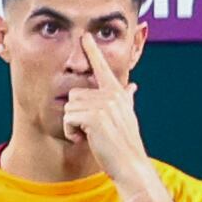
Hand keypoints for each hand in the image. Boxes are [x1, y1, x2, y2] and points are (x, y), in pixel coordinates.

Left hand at [64, 35, 150, 183]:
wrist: (130, 165)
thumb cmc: (125, 145)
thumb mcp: (127, 117)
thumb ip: (127, 99)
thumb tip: (133, 87)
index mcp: (117, 94)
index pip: (103, 69)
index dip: (93, 52)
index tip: (85, 36)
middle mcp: (111, 95)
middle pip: (75, 95)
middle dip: (76, 115)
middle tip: (90, 131)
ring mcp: (103, 105)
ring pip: (70, 107)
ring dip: (73, 126)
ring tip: (90, 136)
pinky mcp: (94, 117)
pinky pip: (68, 119)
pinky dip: (71, 133)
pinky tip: (85, 140)